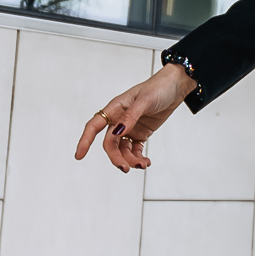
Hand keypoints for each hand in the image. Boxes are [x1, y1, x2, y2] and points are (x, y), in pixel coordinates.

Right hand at [74, 62, 195, 172]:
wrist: (175, 87)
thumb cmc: (158, 88)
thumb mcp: (144, 100)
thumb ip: (131, 116)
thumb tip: (117, 131)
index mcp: (115, 108)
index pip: (94, 126)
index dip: (85, 140)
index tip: (79, 155)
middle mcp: (119, 119)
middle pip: (110, 143)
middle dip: (116, 157)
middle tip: (126, 168)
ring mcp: (130, 127)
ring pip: (122, 150)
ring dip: (130, 160)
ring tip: (142, 165)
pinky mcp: (141, 133)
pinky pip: (135, 150)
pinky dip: (138, 158)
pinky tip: (146, 162)